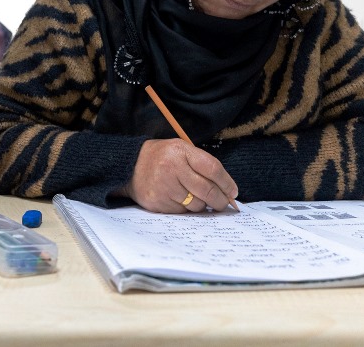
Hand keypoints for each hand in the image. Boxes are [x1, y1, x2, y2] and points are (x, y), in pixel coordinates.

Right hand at [122, 139, 237, 213]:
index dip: (227, 183)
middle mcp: (172, 169)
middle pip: (207, 190)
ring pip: (196, 205)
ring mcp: (164, 187)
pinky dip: (186, 209)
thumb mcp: (181, 150)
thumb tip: (228, 191)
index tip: (233, 192)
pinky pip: (182, 212)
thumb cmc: (162, 157)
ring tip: (196, 198)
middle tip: (223, 204)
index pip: (213, 169)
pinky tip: (180, 200)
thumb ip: (203, 165)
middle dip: (220, 200)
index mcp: (181, 152)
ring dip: (202, 205)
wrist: (130, 166)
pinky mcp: (157, 202)